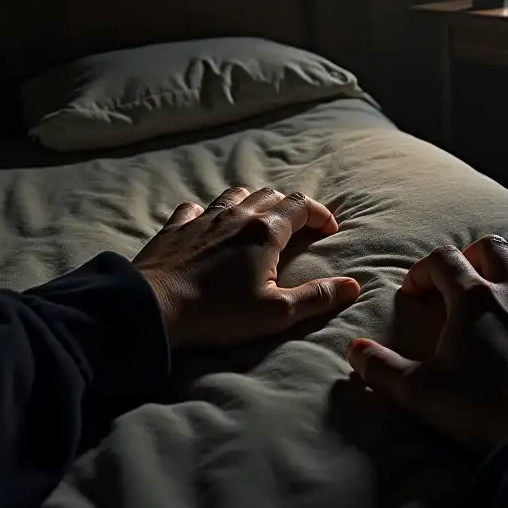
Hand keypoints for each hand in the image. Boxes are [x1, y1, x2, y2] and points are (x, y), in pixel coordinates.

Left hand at [134, 187, 358, 348]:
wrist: (153, 308)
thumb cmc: (218, 313)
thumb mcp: (276, 313)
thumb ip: (317, 297)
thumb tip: (353, 285)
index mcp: (266, 231)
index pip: (303, 206)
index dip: (320, 215)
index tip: (328, 231)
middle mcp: (238, 215)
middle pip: (272, 194)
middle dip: (290, 207)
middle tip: (298, 228)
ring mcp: (204, 218)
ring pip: (236, 194)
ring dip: (252, 202)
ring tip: (257, 221)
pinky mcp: (176, 227)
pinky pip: (195, 208)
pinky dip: (207, 212)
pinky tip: (207, 225)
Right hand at [347, 235, 507, 450]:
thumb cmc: (482, 410)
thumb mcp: (420, 394)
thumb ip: (382, 370)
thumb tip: (354, 351)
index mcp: (472, 299)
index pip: (442, 260)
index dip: (423, 271)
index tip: (414, 292)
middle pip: (491, 247)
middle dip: (471, 256)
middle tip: (460, 280)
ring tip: (503, 287)